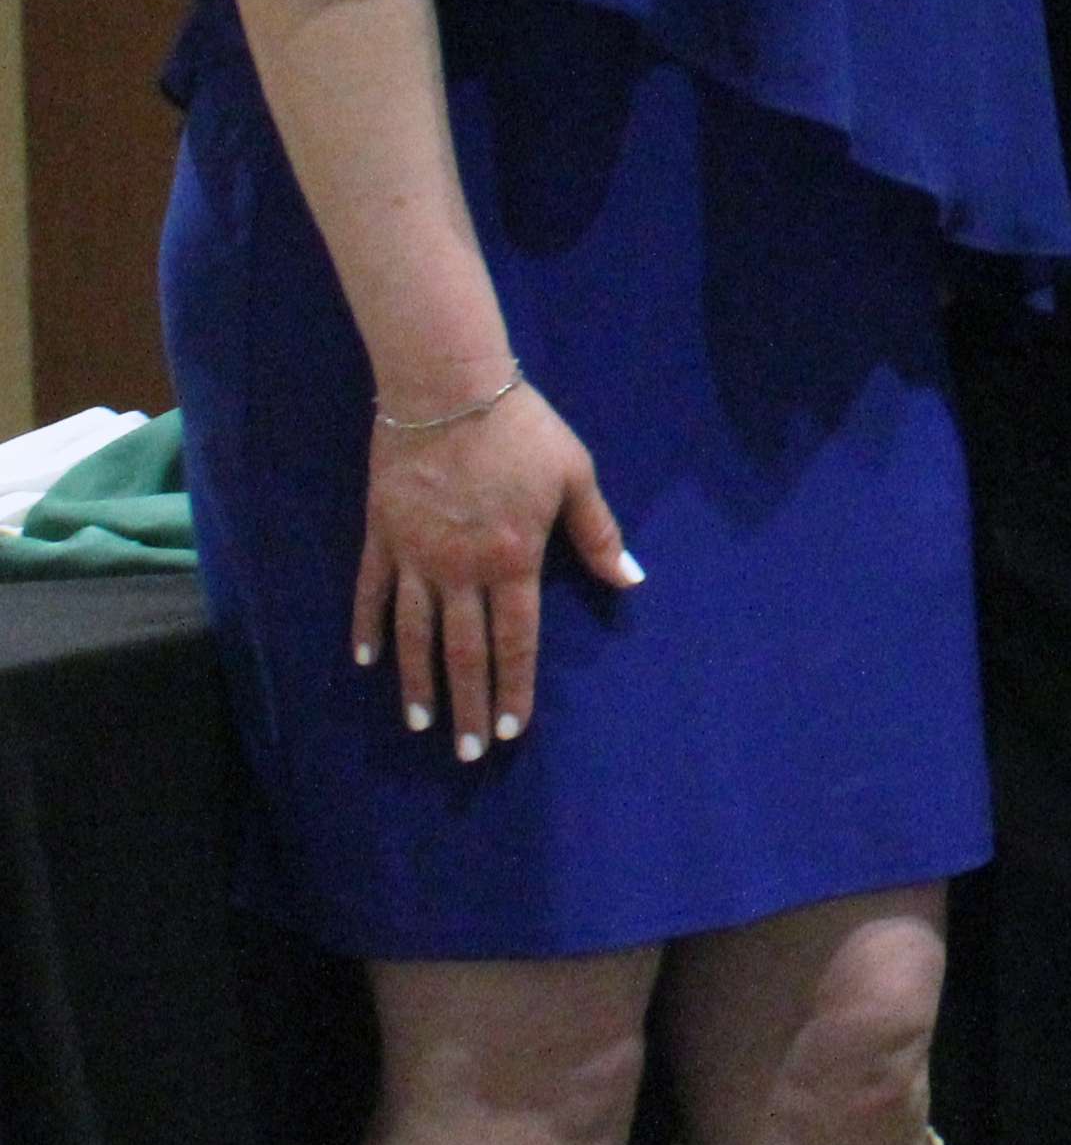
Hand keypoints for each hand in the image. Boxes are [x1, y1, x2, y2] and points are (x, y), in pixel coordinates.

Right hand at [351, 381, 639, 759]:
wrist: (448, 390)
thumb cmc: (522, 430)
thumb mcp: (575, 475)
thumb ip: (598, 534)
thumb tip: (631, 580)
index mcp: (513, 561)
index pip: (516, 642)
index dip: (514, 689)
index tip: (511, 730)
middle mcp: (461, 571)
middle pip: (463, 652)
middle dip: (469, 706)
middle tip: (468, 754)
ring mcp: (416, 557)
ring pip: (413, 635)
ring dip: (417, 684)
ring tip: (421, 725)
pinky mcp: (382, 536)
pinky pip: (371, 593)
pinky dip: (367, 629)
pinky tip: (365, 661)